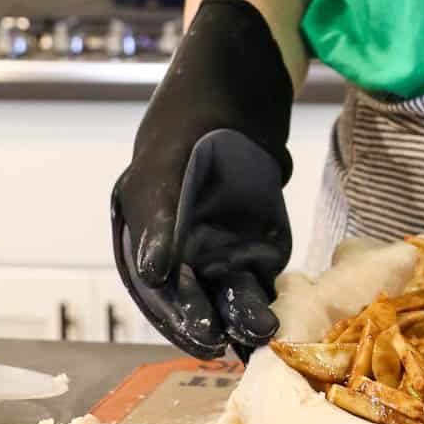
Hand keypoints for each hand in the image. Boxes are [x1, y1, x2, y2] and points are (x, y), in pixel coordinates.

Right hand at [111, 0, 294, 359]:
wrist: (241, 81)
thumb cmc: (194, 111)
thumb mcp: (167, 156)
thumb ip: (159, 215)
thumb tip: (153, 271)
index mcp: (139, 216)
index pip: (149, 275)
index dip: (170, 308)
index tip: (196, 333)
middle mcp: (173, 237)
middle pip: (185, 290)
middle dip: (203, 318)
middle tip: (222, 343)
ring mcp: (213, 240)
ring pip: (222, 289)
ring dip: (240, 313)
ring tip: (262, 334)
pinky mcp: (250, 239)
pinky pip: (256, 275)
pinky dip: (267, 296)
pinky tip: (285, 319)